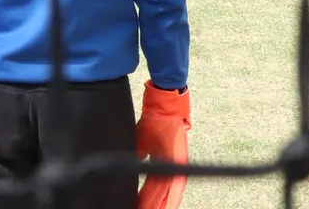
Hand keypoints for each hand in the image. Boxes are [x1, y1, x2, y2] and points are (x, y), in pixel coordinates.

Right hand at [136, 83, 190, 208]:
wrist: (163, 109)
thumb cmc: (153, 122)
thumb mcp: (141, 143)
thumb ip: (137, 158)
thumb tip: (128, 167)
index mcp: (159, 166)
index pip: (149, 189)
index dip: (142, 200)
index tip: (135, 205)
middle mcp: (169, 170)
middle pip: (157, 196)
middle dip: (148, 205)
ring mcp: (176, 169)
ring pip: (165, 196)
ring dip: (156, 205)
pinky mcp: (180, 165)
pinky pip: (175, 189)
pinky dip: (169, 201)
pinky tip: (167, 208)